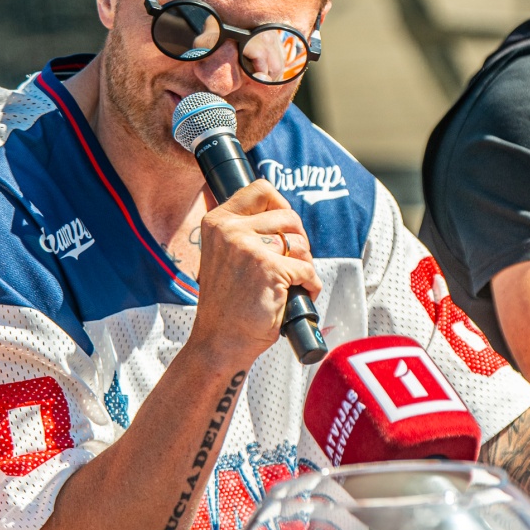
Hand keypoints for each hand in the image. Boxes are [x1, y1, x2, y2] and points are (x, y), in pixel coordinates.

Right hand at [192, 180, 319, 364]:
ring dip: (304, 264)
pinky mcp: (270, 269)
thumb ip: (245, 230)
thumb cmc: (228, 301)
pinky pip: (308, 270)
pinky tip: (298, 294)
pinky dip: (310, 285)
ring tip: (291, 282)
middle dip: (298, 241)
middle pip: (288, 216)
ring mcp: (250, 248)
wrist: (219, 340)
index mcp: (218, 222)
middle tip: (292, 263)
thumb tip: (285, 214)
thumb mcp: (224, 254)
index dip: (281, 205)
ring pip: (300, 244)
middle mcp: (231, 230)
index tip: (286, 226)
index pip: (260, 189)